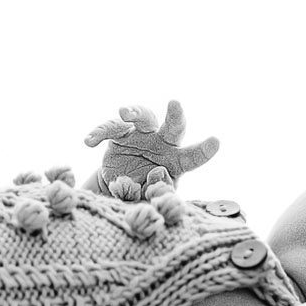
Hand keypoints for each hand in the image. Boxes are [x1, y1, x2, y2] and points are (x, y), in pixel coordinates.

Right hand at [81, 100, 219, 192]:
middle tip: (175, 104)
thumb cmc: (143, 195)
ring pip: (144, 117)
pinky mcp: (120, 134)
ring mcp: (142, 135)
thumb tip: (155, 186)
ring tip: (124, 112)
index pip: (193, 156)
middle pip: (173, 127)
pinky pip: (111, 128)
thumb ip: (155, 196)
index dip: (204, 149)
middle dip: (176, 115)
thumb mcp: (150, 201)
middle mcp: (163, 144)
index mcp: (177, 162)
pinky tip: (90, 141)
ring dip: (135, 111)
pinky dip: (100, 132)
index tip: (215, 141)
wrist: (120, 190)